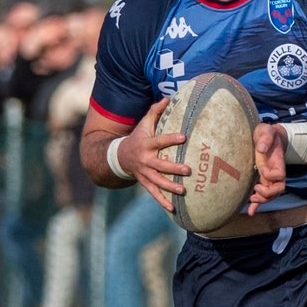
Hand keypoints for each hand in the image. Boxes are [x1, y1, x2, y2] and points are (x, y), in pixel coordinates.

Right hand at [120, 97, 188, 212]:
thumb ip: (155, 111)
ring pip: (157, 182)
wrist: (118, 156)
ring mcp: (144, 173)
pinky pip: (153, 193)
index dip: (171, 139)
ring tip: (183, 191)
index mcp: (146, 144)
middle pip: (160, 165)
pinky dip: (162, 201)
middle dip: (173, 168)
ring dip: (169, 187)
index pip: (159, 141)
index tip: (184, 137)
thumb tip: (169, 98)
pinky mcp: (144, 183)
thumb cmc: (137, 137)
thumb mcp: (143, 124)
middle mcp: (145, 160)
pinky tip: (173, 209)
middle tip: (188, 170)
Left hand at [247, 123, 286, 213]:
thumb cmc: (268, 134)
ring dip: (262, 201)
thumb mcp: (267, 131)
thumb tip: (260, 149)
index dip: (271, 175)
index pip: (279, 175)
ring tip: (251, 200)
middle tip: (256, 190)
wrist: (267, 137)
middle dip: (268, 194)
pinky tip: (250, 212)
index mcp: (278, 163)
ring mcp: (268, 178)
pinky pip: (261, 195)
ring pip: (270, 195)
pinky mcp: (261, 180)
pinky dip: (256, 205)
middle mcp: (275, 173)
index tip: (262, 169)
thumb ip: (265, 138)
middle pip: (278, 190)